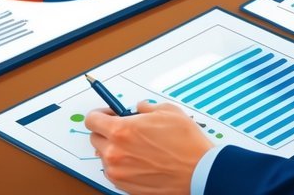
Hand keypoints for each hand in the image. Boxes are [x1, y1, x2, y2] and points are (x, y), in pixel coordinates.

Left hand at [85, 102, 212, 194]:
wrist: (201, 172)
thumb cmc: (187, 144)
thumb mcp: (167, 111)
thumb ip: (146, 107)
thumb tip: (140, 108)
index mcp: (121, 131)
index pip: (92, 120)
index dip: (99, 114)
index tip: (108, 115)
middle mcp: (115, 153)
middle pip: (95, 138)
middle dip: (107, 132)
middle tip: (124, 130)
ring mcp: (119, 173)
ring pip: (105, 157)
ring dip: (115, 150)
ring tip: (137, 148)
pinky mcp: (126, 187)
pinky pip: (115, 173)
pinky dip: (123, 166)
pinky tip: (141, 161)